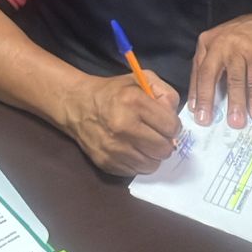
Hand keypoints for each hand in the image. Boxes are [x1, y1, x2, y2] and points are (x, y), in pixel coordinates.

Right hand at [66, 72, 180, 176]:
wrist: (77, 105)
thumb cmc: (113, 92)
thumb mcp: (142, 80)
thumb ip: (165, 94)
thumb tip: (174, 119)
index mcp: (134, 102)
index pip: (171, 126)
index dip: (173, 126)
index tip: (166, 123)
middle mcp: (123, 126)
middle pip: (164, 149)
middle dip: (165, 142)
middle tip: (157, 134)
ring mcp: (114, 148)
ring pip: (152, 164)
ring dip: (152, 154)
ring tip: (144, 142)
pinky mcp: (107, 163)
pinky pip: (136, 171)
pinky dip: (138, 162)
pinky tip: (132, 149)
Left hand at [188, 12, 251, 129]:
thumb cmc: (242, 39)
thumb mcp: (221, 46)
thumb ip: (212, 66)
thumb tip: (205, 99)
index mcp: (207, 44)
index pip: (197, 71)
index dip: (195, 93)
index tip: (194, 111)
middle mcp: (220, 45)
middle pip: (210, 75)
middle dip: (207, 99)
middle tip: (205, 120)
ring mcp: (239, 48)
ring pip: (234, 79)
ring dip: (235, 103)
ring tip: (235, 122)